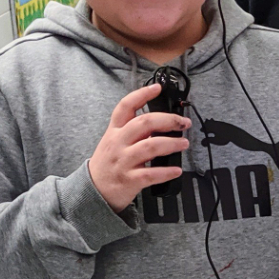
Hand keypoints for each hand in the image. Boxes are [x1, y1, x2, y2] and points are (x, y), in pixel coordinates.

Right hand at [87, 84, 189, 211]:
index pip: (126, 106)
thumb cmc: (109, 163)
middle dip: (169, 120)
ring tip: (184, 144)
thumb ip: (133, 131)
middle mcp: (118, 143)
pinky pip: (151, 174)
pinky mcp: (130, 180)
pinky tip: (177, 170)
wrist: (94, 190)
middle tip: (184, 123)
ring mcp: (123, 161)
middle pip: (144, 123)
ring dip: (172, 143)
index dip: (142, 94)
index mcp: (115, 130)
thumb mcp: (114, 141)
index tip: (158, 88)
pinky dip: (167, 172)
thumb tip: (162, 122)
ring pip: (151, 147)